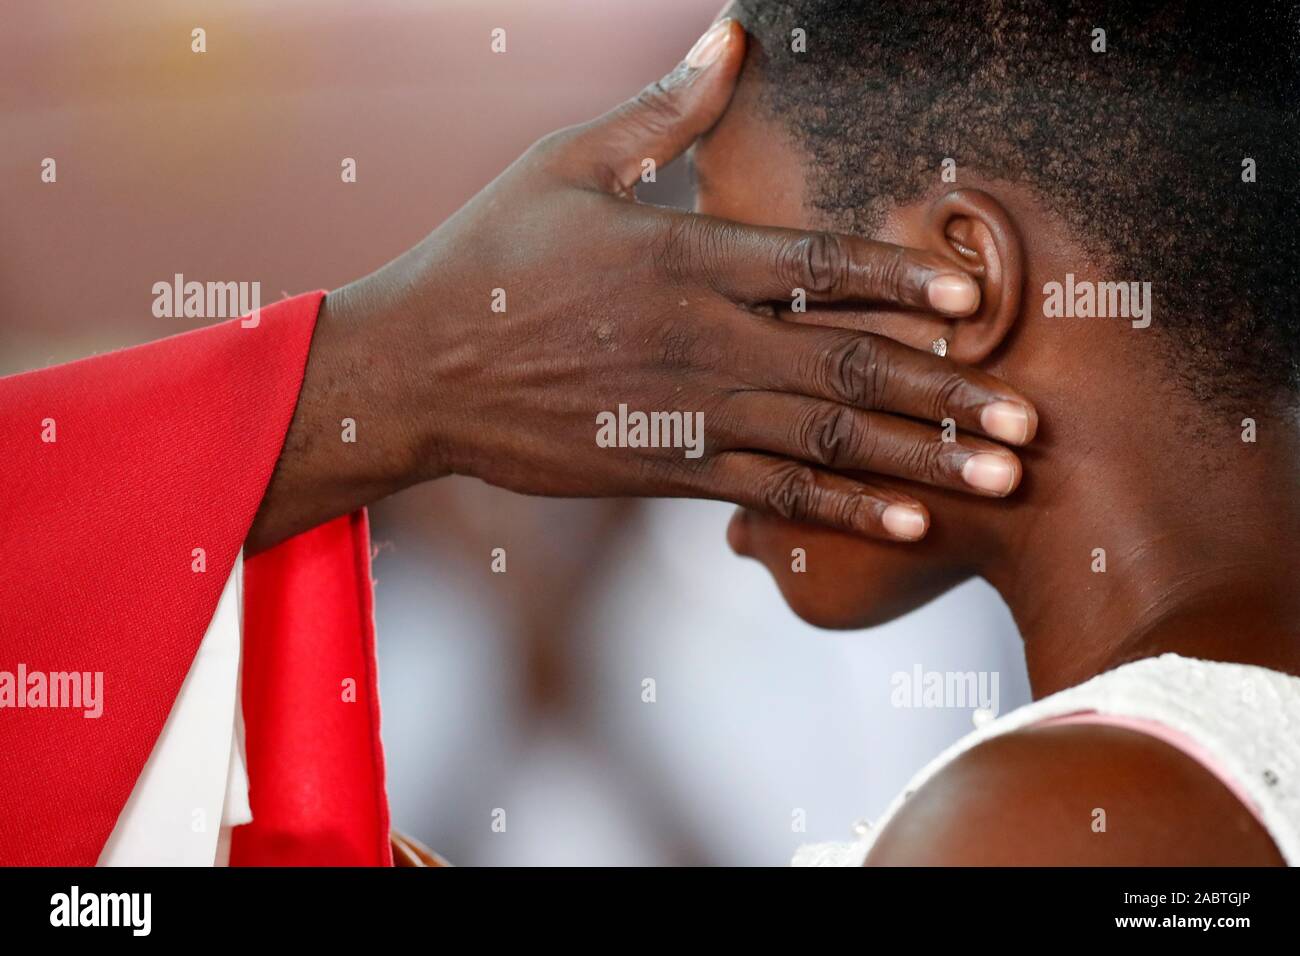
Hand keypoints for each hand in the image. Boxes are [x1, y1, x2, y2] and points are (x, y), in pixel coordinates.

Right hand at [250, 19, 1036, 552]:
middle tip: (1029, 427)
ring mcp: (689, 414)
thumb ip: (661, 112)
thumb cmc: (488, 258)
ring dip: (922, 464)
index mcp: (687, 257)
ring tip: (998, 483)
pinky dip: (841, 511)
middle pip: (851, 371)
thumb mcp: (565, 163)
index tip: (971, 303)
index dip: (902, 282)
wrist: (417, 370)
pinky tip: (906, 526)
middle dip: (950, 399)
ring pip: (827, 443)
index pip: (820, 269)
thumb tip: (729, 35)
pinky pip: (771, 496)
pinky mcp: (666, 471)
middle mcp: (704, 340)